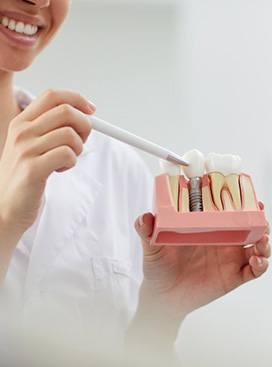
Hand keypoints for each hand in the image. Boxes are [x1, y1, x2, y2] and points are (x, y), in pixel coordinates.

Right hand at [0, 89, 95, 237]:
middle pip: (66, 111)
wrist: (4, 207)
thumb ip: (50, 129)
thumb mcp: (30, 145)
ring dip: (77, 148)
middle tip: (80, 142)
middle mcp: (22, 132)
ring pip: (70, 134)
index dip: (77, 99)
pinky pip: (67, 154)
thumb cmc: (23, 177)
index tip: (91, 110)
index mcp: (21, 122)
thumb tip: (83, 116)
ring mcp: (25, 150)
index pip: (52, 95)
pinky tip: (60, 169)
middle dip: (84, 125)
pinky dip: (72, 162)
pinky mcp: (33, 169)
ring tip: (66, 160)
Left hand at [135, 213, 269, 320]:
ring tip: (261, 239)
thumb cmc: (158, 266)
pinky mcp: (233, 275)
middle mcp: (221, 239)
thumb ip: (147, 230)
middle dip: (257, 217)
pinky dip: (261, 263)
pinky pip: (254, 269)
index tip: (243, 191)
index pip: (225, 209)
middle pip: (246, 224)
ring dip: (263, 239)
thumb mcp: (152, 246)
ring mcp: (229, 257)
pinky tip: (256, 259)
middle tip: (259, 211)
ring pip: (256, 244)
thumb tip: (144, 217)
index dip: (237, 200)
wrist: (163, 296)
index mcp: (205, 227)